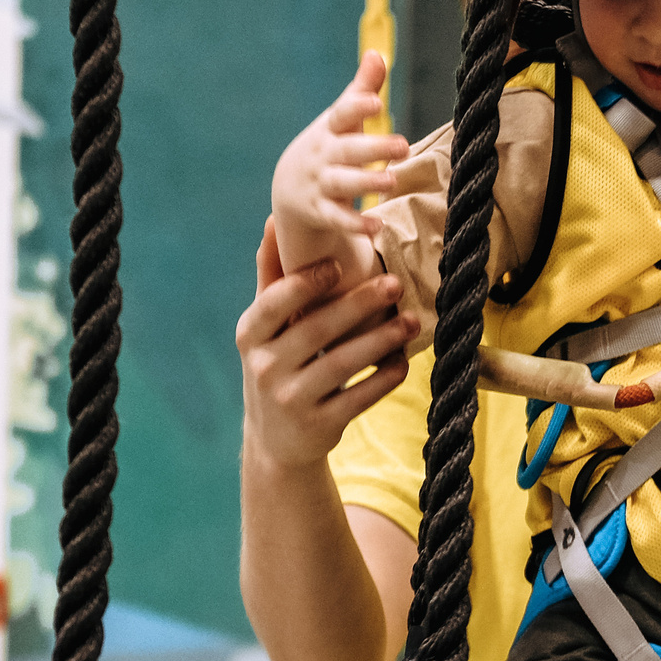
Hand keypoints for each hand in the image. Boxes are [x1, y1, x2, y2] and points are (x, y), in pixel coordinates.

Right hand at [236, 219, 415, 470]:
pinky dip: (383, 378)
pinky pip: (359, 397)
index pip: (274, 303)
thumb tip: (273, 218)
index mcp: (251, 336)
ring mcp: (291, 400)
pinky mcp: (319, 426)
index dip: (305, 283)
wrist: (275, 442)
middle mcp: (264, 368)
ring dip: (380, 339)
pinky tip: (403, 361)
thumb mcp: (264, 328)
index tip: (339, 264)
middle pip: (316, 329)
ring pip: (342, 363)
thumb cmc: (276, 365)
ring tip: (410, 320)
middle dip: (359, 304)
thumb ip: (272, 276)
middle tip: (394, 283)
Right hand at [271, 53, 412, 254]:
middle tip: (403, 146)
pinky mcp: (322, 212)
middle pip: (348, 150)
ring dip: (367, 182)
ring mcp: (321, 184)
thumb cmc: (328, 145)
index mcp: (330, 130)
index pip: (341, 115)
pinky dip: (356, 224)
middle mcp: (324, 156)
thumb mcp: (341, 120)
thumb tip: (378, 53)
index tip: (376, 102)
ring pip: (343, 183)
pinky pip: (338, 219)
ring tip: (393, 182)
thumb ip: (362, 91)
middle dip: (374, 148)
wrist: (290, 188)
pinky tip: (378, 227)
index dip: (356, 108)